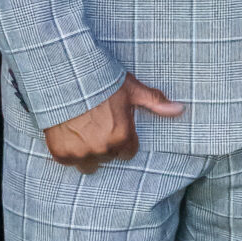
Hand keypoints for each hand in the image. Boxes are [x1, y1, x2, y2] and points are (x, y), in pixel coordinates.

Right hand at [44, 72, 182, 168]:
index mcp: (122, 137)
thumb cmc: (101, 81)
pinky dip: (67, 150)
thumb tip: (180, 108)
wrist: (64, 76)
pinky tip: (68, 132)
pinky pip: (68, 160)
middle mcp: (102, 149)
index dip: (123, 139)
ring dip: (87, 153)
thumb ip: (155, 102)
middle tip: (97, 125)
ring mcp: (80, 153)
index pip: (128, 152)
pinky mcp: (61, 153)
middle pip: (108, 158)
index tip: (115, 127)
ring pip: (88, 164)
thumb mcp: (131, 89)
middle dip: (105, 145)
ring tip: (82, 132)